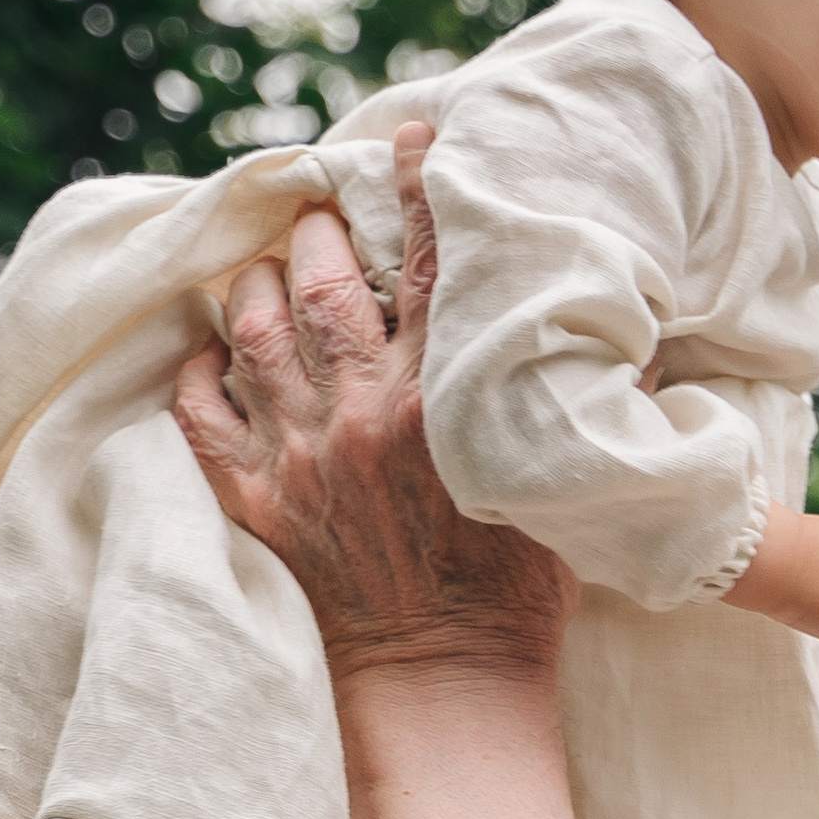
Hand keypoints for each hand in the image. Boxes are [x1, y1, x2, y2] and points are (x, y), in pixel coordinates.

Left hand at [175, 125, 572, 689]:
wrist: (450, 681)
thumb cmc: (518, 588)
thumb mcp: (563, 481)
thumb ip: (582, 400)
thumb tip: (620, 332)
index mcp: (445, 398)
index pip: (432, 263)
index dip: (419, 187)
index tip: (410, 138)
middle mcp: (366, 414)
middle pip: (327, 283)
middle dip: (324, 232)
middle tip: (326, 216)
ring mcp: (303, 454)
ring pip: (257, 331)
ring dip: (259, 286)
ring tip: (270, 270)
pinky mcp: (258, 500)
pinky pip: (201, 413)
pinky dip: (198, 372)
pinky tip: (210, 353)